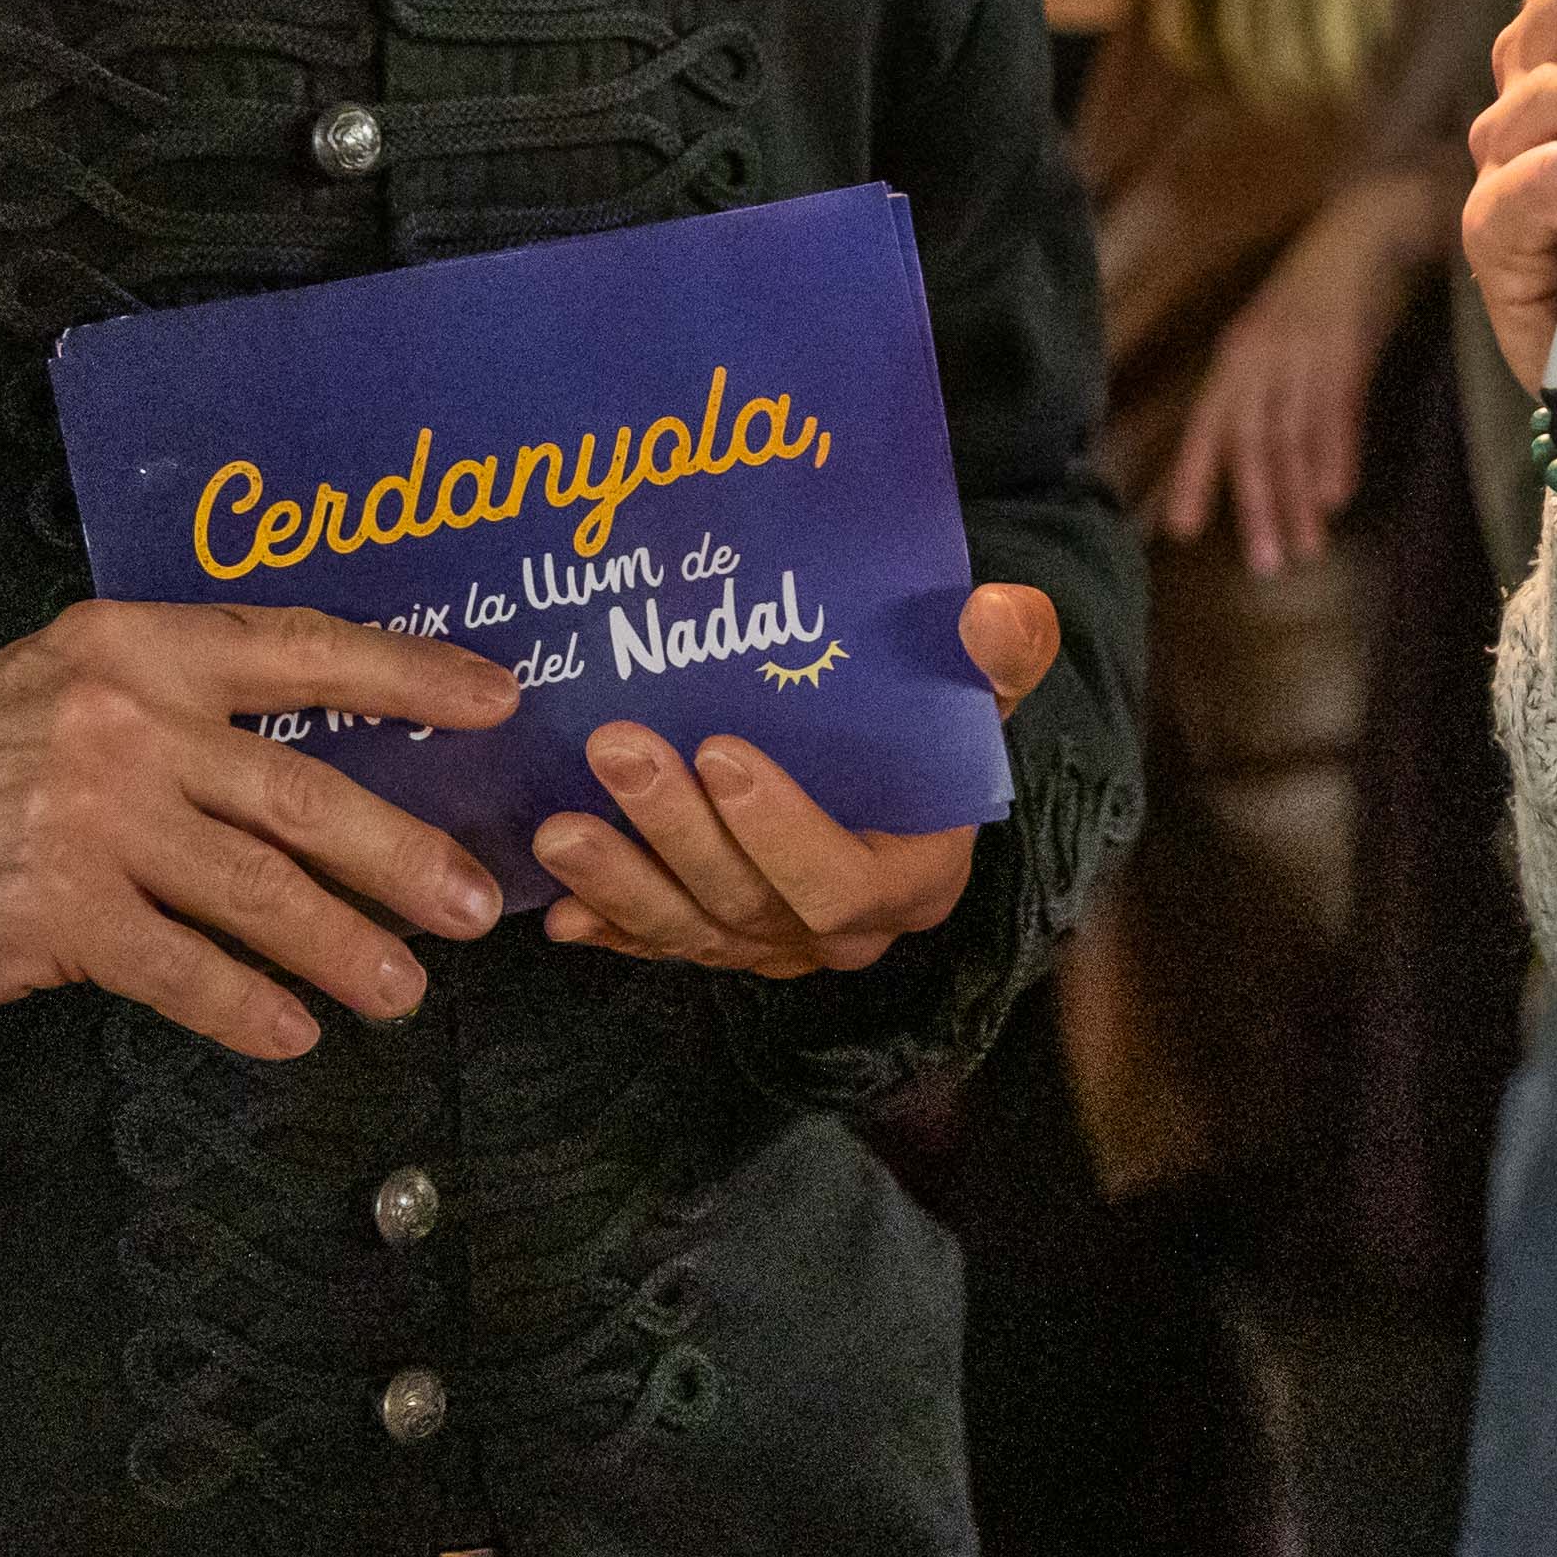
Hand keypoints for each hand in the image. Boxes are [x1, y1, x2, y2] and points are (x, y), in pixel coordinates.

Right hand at [0, 600, 519, 1064]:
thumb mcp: (76, 682)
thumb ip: (190, 698)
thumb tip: (338, 745)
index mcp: (142, 648)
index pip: (302, 651)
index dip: (408, 675)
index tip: (497, 700)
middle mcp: (125, 723)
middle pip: (301, 793)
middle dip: (402, 855)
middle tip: (473, 905)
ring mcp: (90, 820)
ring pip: (255, 892)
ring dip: (341, 947)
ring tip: (401, 990)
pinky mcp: (58, 913)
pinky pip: (180, 969)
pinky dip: (245, 1005)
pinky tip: (293, 1032)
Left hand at [538, 582, 1064, 978]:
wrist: (901, 783)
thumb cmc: (934, 731)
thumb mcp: (978, 692)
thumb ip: (999, 658)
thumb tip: (1000, 609)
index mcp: (913, 880)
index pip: (842, 881)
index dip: (778, 830)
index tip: (719, 751)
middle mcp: (842, 932)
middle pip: (751, 904)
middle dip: (677, 834)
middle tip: (616, 749)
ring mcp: (776, 946)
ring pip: (694, 932)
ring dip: (622, 884)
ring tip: (558, 828)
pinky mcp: (723, 944)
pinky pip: (661, 947)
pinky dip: (610, 927)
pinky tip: (557, 905)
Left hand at [1153, 172, 1452, 573]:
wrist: (1365, 231)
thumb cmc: (1317, 293)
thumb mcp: (1276, 337)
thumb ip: (1261, 391)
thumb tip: (1252, 456)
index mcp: (1238, 355)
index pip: (1209, 424)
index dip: (1195, 475)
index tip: (1182, 529)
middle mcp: (1263, 355)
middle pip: (1253, 441)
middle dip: (1257, 505)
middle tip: (1264, 564)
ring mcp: (1305, 350)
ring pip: (1295, 436)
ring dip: (1299, 497)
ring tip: (1306, 547)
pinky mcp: (1348, 345)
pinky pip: (1338, 410)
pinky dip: (1335, 454)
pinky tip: (1335, 496)